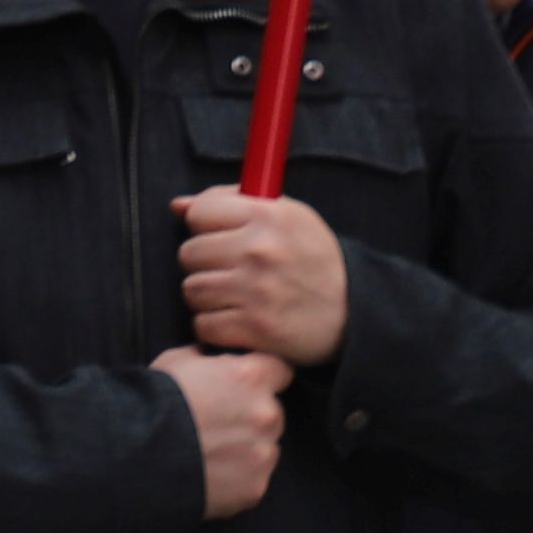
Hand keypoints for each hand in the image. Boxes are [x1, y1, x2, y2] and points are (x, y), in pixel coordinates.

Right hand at [156, 346, 284, 519]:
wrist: (138, 454)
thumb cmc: (155, 401)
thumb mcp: (177, 360)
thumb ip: (209, 359)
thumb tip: (212, 360)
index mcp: (251, 377)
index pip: (280, 370)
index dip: (262, 376)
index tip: (245, 384)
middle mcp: (266, 414)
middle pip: (273, 410)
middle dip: (252, 414)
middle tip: (219, 421)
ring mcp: (263, 454)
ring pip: (265, 446)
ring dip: (248, 446)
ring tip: (212, 450)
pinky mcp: (255, 487)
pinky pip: (254, 478)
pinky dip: (238, 476)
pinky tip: (211, 472)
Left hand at [174, 190, 351, 370]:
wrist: (354, 312)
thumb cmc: (314, 259)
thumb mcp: (287, 216)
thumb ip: (231, 202)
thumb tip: (178, 206)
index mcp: (268, 215)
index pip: (199, 212)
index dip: (203, 226)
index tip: (219, 237)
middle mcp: (259, 251)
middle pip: (189, 253)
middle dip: (202, 264)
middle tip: (226, 271)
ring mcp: (256, 291)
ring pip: (192, 290)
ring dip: (205, 297)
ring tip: (231, 296)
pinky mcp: (255, 329)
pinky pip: (203, 325)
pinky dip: (213, 326)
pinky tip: (234, 320)